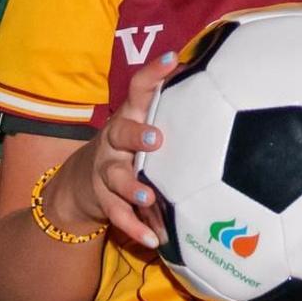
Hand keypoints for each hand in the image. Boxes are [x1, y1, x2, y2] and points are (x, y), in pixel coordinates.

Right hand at [54, 55, 176, 253]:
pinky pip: (119, 216)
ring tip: (148, 197)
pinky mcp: (103, 200)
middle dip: (136, 135)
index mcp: (130, 118)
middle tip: (156, 139)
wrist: (79, 186)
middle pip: (120, 133)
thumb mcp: (144, 127)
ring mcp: (105, 172)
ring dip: (132, 188)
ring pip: (116, 178)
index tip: (173, 59)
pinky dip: (136, 229)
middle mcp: (114, 142)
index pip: (139, 90)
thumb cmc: (129, 150)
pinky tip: (155, 240)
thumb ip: (173, 112)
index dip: (153, 73)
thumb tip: (223, 86)